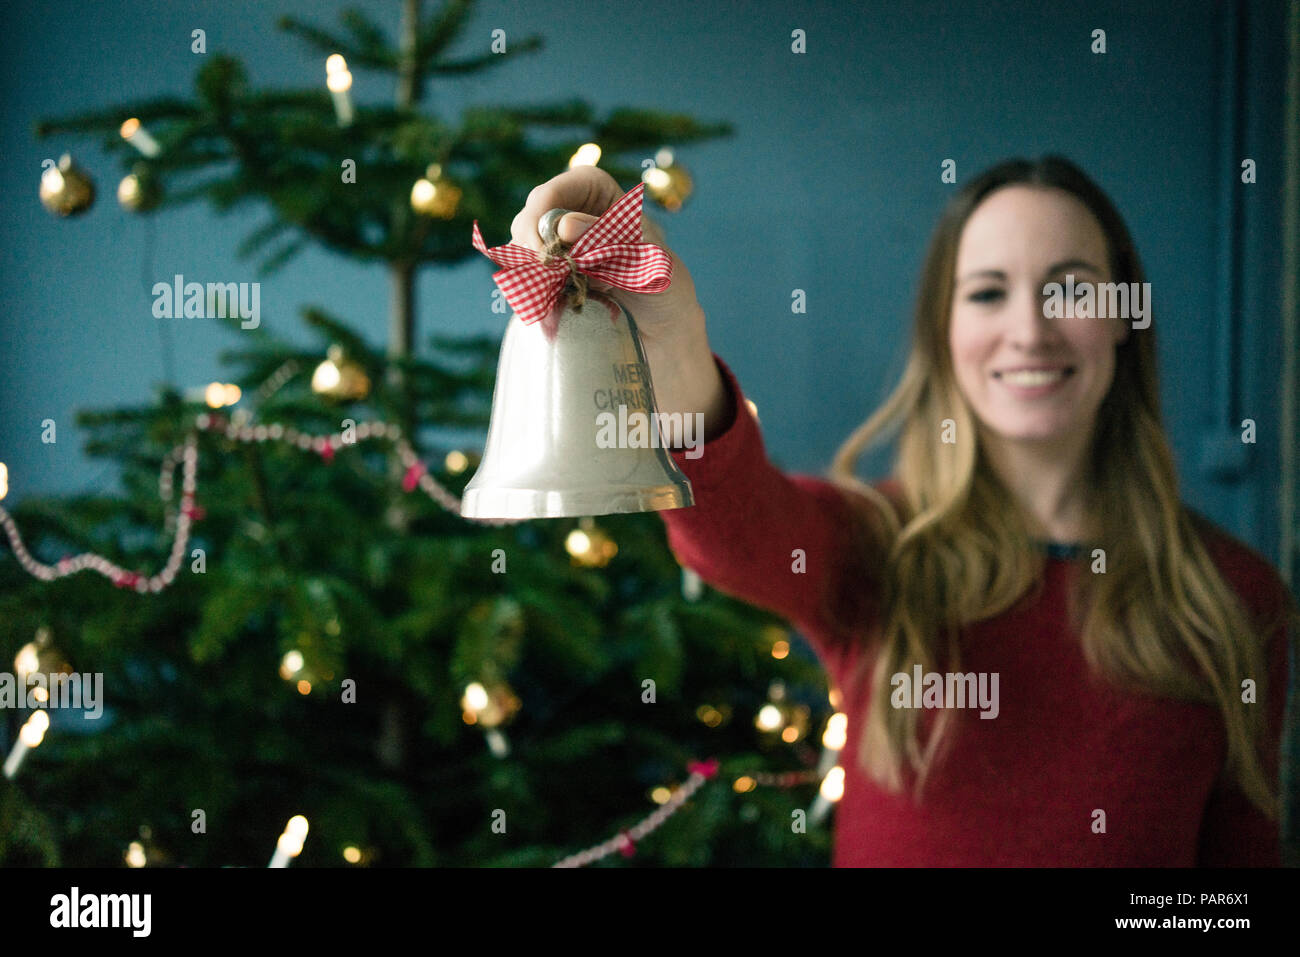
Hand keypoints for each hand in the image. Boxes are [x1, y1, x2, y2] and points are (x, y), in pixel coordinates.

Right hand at [510, 165, 704, 342]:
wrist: (660, 314)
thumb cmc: (660, 278)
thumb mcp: (642, 257)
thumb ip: (605, 239)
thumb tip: (564, 226)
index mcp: (593, 187)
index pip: (550, 194)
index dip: (538, 220)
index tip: (541, 252)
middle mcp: (568, 205)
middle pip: (528, 219)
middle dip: (532, 250)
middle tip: (550, 280)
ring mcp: (554, 236)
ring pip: (521, 248)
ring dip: (532, 274)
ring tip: (559, 297)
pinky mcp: (550, 266)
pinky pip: (526, 273)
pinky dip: (534, 290)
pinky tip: (552, 306)